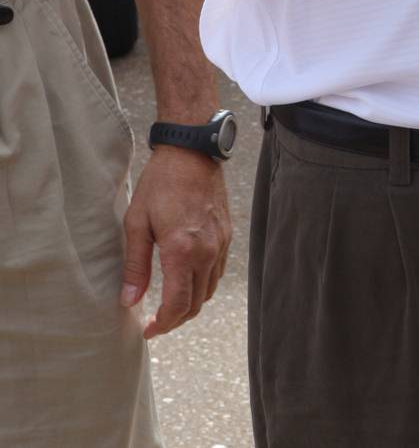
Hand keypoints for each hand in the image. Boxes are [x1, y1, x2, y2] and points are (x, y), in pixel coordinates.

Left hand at [120, 146, 231, 338]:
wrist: (193, 151)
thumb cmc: (161, 182)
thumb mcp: (137, 222)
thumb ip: (135, 265)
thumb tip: (130, 300)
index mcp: (182, 251)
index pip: (177, 305)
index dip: (163, 324)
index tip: (148, 330)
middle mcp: (207, 251)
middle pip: (197, 303)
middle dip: (176, 319)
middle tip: (156, 322)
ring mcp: (220, 243)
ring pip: (210, 290)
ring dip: (191, 304)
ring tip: (171, 304)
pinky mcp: (227, 234)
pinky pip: (218, 271)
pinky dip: (204, 284)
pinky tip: (188, 279)